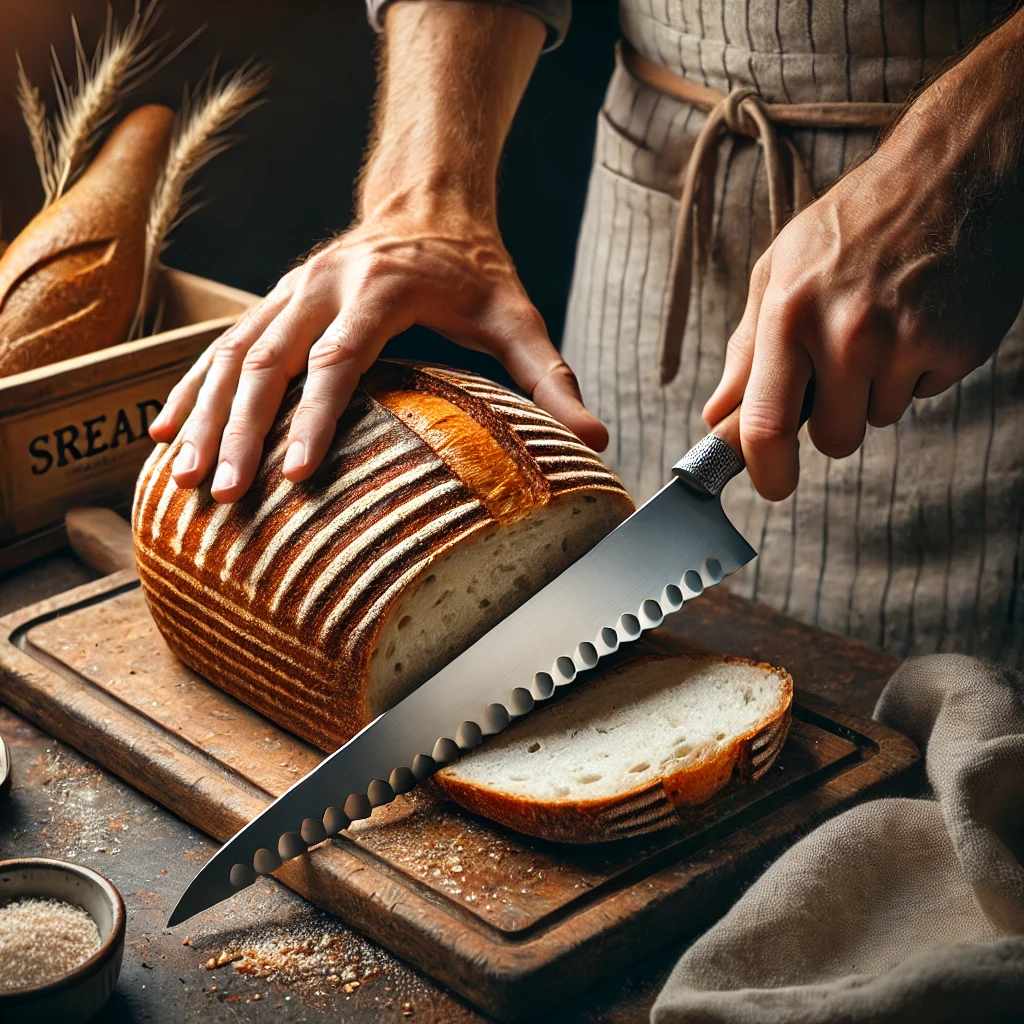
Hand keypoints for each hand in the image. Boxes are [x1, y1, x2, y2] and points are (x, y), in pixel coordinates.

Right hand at [149, 204, 605, 501]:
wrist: (427, 201)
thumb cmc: (473, 266)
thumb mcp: (519, 316)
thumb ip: (550, 377)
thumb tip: (593, 438)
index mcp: (382, 287)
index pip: (339, 357)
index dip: (315, 416)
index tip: (294, 472)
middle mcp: (323, 283)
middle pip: (269, 358)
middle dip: (241, 428)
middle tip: (225, 493)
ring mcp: (290, 289)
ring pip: (231, 352)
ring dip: (204, 414)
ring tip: (186, 478)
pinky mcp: (273, 300)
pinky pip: (219, 344)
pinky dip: (190, 387)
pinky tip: (167, 431)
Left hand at [702, 12, 1023, 500]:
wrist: (952, 174)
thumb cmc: (852, 224)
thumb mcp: (778, 272)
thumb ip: (746, 350)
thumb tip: (716, 416)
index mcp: (789, 314)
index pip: (765, 425)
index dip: (765, 470)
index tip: (771, 485)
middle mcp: (846, 333)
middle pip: (832, 440)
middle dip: (832, 421)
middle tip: (841, 367)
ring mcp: (905, 342)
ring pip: (877, 421)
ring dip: (874, 392)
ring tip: (882, 326)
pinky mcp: (955, 348)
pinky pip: (921, 397)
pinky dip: (916, 373)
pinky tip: (916, 321)